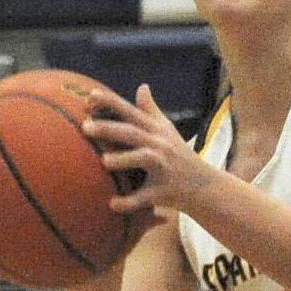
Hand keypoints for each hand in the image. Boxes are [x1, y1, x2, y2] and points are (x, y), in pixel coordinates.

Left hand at [83, 83, 210, 213]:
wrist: (205, 186)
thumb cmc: (180, 156)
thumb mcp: (168, 131)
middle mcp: (160, 146)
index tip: (90, 95)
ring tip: (104, 161)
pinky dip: (129, 201)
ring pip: (143, 159)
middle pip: (133, 133)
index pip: (132, 112)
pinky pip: (145, 197)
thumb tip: (142, 87)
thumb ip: (151, 110)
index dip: (112, 102)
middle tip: (85, 126)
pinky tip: (112, 203)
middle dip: (110, 128)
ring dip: (124, 159)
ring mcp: (162, 169)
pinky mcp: (163, 192)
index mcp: (156, 131)